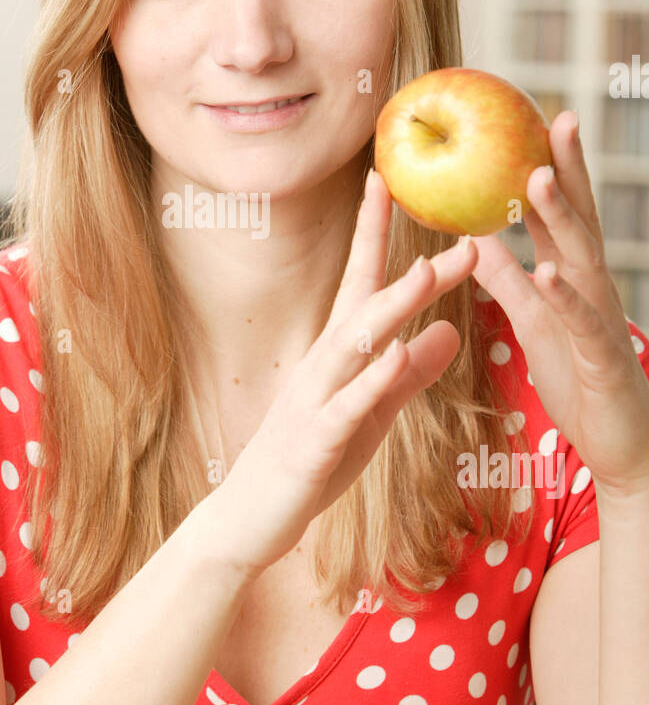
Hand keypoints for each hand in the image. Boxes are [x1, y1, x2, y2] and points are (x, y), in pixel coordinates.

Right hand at [199, 169, 477, 578]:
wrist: (247, 520)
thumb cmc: (307, 465)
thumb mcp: (370, 418)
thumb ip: (407, 375)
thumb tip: (449, 330)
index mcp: (336, 358)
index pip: (359, 283)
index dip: (375, 235)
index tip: (391, 184)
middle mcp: (322, 367)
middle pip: (366, 301)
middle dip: (407, 262)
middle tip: (458, 231)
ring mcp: (315, 401)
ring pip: (356, 343)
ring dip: (392, 306)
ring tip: (427, 272)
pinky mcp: (314, 440)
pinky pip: (347, 406)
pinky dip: (373, 379)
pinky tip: (397, 355)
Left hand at [466, 110, 648, 496]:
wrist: (621, 446)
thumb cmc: (578, 380)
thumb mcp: (533, 321)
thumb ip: (507, 279)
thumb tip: (476, 237)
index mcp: (571, 277)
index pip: (559, 213)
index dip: (549, 166)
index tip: (535, 118)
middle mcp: (591, 288)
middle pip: (579, 220)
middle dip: (568, 169)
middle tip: (555, 118)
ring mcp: (600, 319)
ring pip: (583, 260)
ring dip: (561, 218)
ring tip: (537, 179)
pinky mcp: (602, 359)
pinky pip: (584, 323)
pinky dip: (567, 296)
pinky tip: (550, 272)